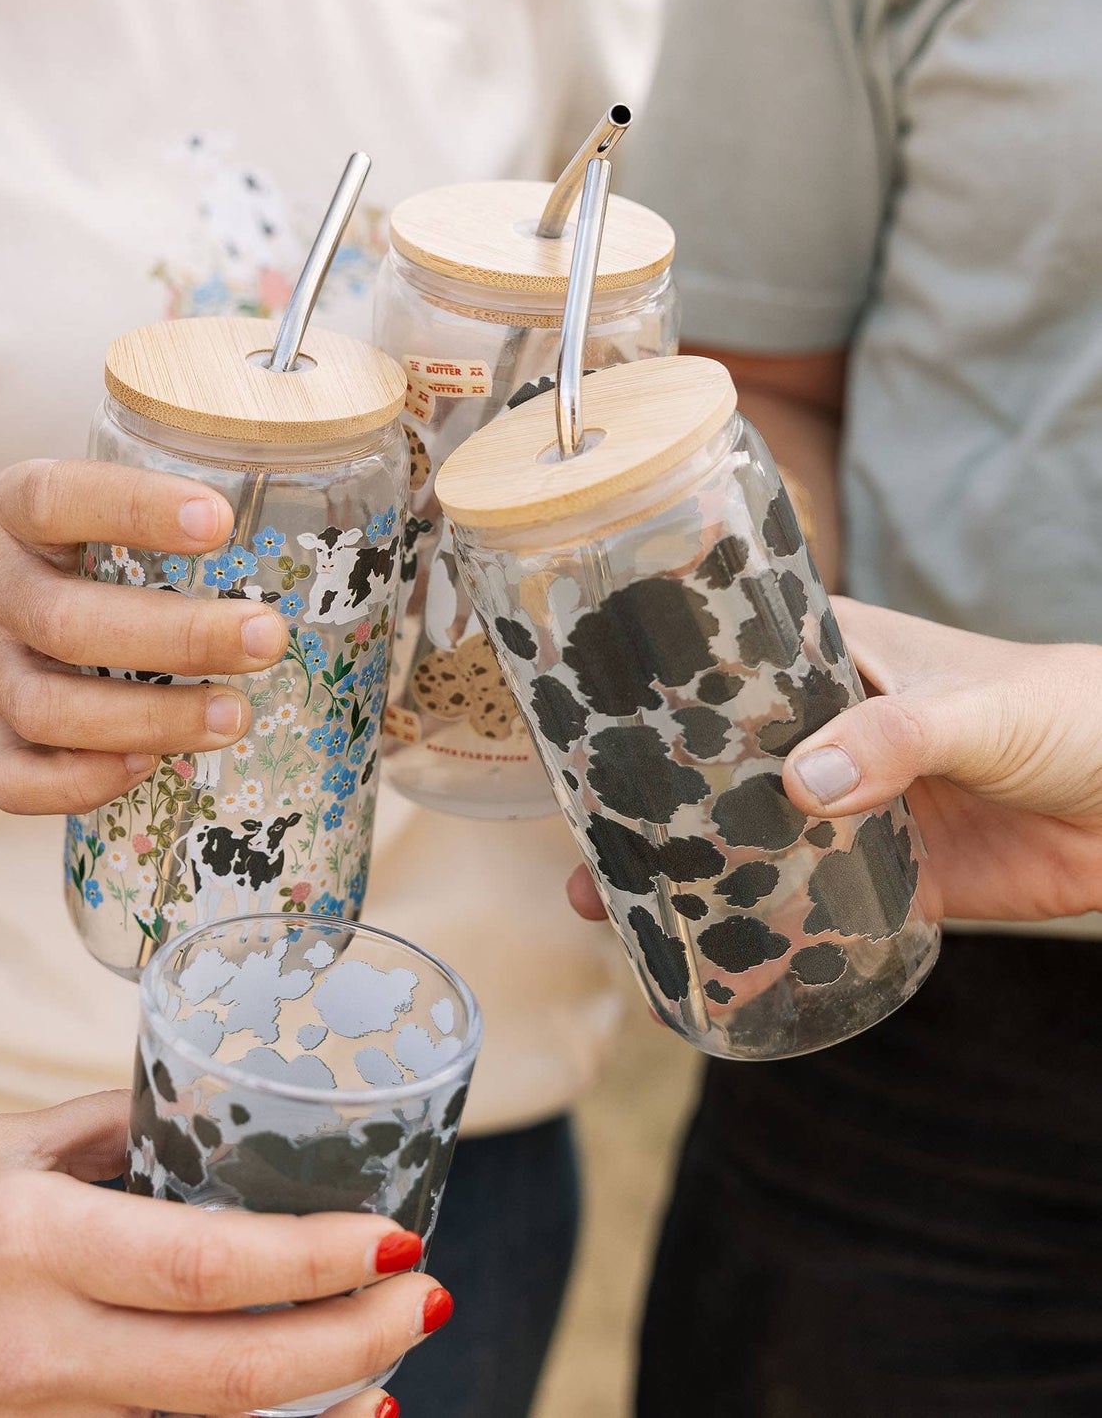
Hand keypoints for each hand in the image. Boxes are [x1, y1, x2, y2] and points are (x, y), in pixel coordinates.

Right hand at [0, 460, 290, 813]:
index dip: (135, 509)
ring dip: (151, 719)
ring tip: (235, 716)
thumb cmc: (76, 551)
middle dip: (180, 638)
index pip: (58, 500)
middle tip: (268, 639)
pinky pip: (15, 781)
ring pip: (48, 710)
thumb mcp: (97, 504)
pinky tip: (150, 768)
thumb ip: (170, 509)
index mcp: (15, 511)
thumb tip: (312, 528)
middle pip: (66, 623)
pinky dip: (83, 784)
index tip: (220, 521)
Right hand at [0, 1092, 440, 1416]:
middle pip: (229, 1372)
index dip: (314, 1261)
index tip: (394, 1239)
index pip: (205, 1266)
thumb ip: (103, 1127)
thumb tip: (202, 1108)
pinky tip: (302, 1416)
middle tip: (427, 1298)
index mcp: (32, 1242)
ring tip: (391, 1361)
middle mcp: (42, 1348)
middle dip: (351, 1342)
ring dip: (315, 1403)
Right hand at [567, 598, 1101, 924]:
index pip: (716, 676)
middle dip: (648, 817)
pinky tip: (713, 972)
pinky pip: (807, 911)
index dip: (648, 709)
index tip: (581, 748)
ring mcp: (846, 809)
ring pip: (747, 846)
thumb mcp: (979, 707)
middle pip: (713, 774)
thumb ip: (897, 736)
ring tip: (619, 922)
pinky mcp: (884, 878)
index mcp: (827, 662)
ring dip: (690, 883)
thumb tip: (805, 786)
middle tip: (587, 863)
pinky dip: (762, 940)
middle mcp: (820, 733)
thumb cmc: (1074, 710)